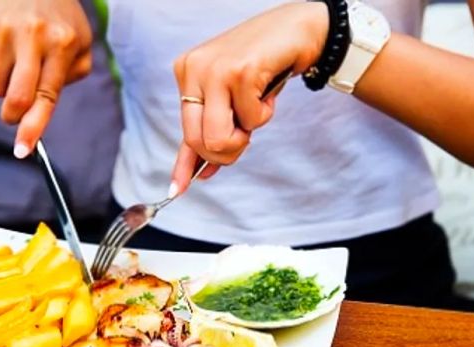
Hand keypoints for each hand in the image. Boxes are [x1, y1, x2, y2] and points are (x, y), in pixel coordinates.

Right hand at [0, 0, 92, 157]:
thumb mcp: (82, 46)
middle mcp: (34, 36)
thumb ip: (71, 77)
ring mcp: (7, 29)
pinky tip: (9, 52)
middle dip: (13, 117)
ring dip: (4, 90)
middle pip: (15, 97)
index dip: (33, 127)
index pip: (47, 96)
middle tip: (15, 117)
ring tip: (19, 69)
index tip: (22, 150)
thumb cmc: (64, 24)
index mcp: (63, 45)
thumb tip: (42, 106)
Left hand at [169, 2, 327, 194]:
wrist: (296, 31)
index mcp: (186, 74)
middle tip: (245, 136)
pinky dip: (265, 113)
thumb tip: (203, 171)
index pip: (184, 130)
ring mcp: (213, 70)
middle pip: (198, 141)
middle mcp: (193, 70)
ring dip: (245, 135)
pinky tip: (267, 89)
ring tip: (256, 107)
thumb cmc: (264, 66)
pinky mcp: (239, 72)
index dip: (184, 164)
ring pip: (217, 139)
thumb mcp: (232, 99)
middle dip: (226, 152)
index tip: (177, 189)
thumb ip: (216, 130)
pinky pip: (250, 121)